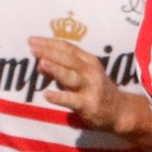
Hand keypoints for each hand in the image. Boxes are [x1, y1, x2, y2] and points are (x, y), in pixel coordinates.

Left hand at [30, 37, 151, 139]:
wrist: (120, 111)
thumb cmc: (95, 90)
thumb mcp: (81, 75)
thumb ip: (62, 68)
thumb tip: (40, 63)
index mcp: (88, 60)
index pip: (67, 48)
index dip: (49, 42)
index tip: (32, 40)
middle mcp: (90, 71)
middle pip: (68, 58)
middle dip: (50, 51)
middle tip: (32, 47)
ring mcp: (90, 87)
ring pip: (71, 76)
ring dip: (56, 69)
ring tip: (41, 63)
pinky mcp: (89, 105)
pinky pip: (72, 100)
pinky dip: (60, 97)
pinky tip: (47, 95)